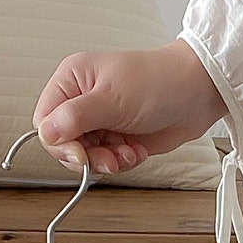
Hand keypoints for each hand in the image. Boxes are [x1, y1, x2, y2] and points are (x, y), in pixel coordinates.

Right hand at [32, 40, 226, 173]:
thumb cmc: (159, 82)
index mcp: (72, 80)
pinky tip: (136, 150)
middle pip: (64, 144)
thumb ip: (75, 117)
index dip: (59, 143)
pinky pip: (106, 161)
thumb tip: (46, 132)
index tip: (80, 154)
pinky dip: (121, 162)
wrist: (197, 94)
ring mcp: (100, 120)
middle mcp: (83, 100)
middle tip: (108, 158)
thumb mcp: (112, 99)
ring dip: (107, 161)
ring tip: (127, 153)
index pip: (45, 121)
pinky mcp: (117, 137)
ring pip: (85, 156)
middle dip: (87, 156)